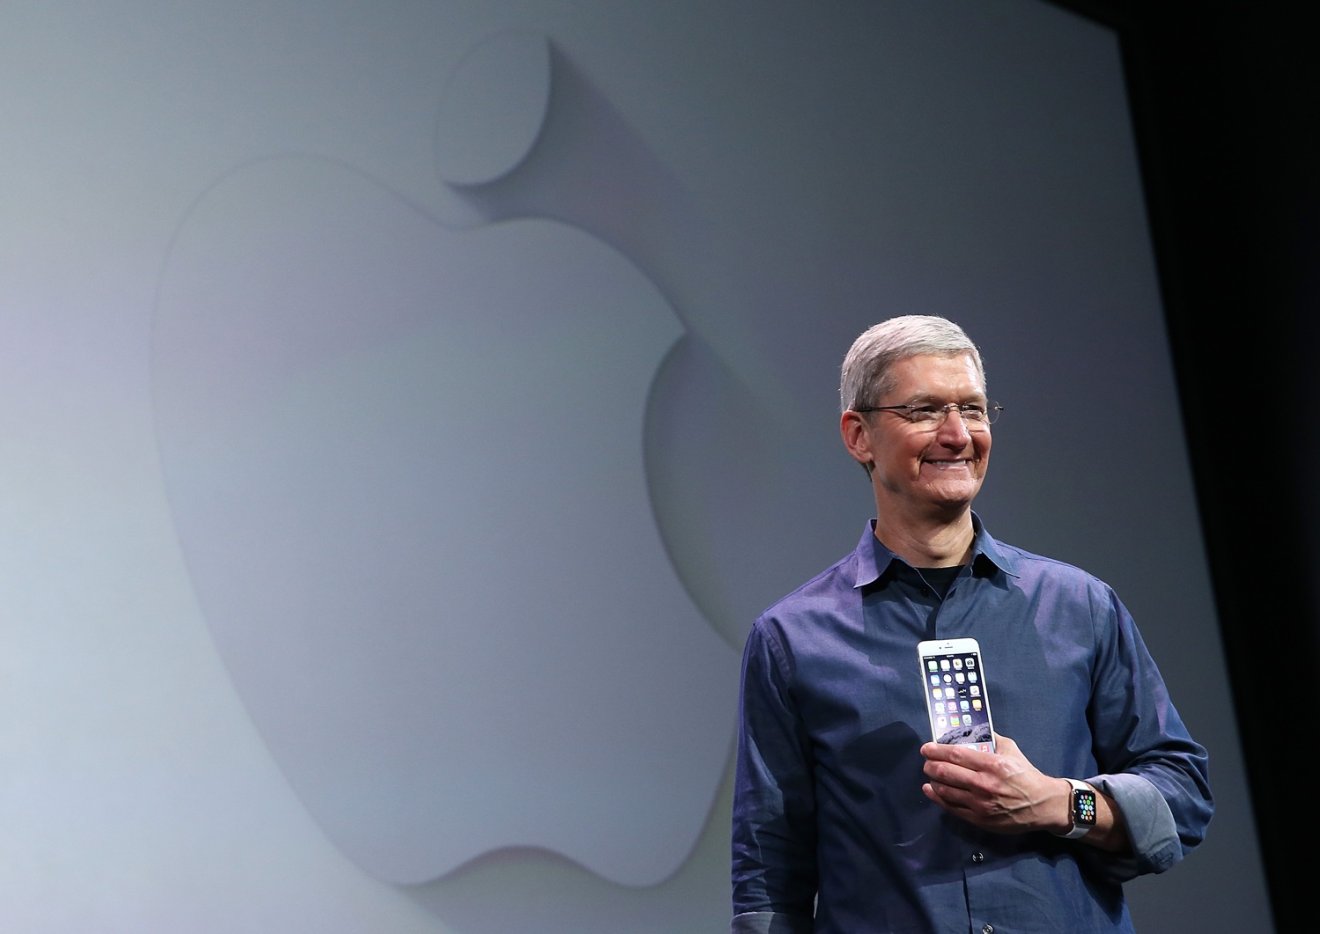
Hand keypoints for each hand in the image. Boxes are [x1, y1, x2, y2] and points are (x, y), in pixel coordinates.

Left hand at [919, 733, 1066, 834]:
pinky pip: (952, 808)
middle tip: (926, 761)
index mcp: (992, 764)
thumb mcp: (1011, 750)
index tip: (926, 748)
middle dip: (931, 765)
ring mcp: (980, 804)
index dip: (936, 751)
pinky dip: (938, 798)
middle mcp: (984, 784)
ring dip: (933, 781)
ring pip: (945, 791)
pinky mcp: (979, 819)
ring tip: (930, 775)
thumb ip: (991, 739)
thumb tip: (970, 730)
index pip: (956, 755)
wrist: (1043, 805)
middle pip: (946, 772)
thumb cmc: (1026, 775)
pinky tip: (931, 790)